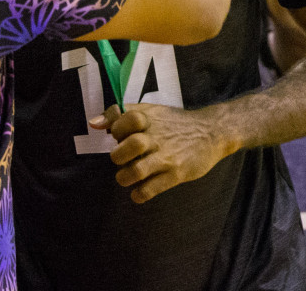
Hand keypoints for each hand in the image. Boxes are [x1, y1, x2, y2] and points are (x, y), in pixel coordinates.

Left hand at [95, 102, 226, 203]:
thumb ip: (121, 114)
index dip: (115, 129)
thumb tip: (93, 123)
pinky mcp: (176, 174)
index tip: (119, 136)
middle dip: (118, 156)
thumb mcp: (152, 111)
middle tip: (121, 160)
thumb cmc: (175, 123)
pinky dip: (139, 194)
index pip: (122, 121)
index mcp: (149, 118)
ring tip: (126, 177)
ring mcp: (167, 156)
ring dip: (124, 178)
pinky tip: (138, 192)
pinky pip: (151, 189)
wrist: (212, 132)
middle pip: (128, 146)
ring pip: (136, 170)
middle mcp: (157, 137)